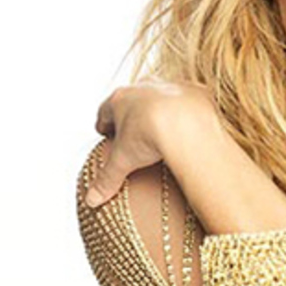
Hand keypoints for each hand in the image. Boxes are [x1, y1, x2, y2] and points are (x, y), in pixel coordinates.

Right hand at [84, 77, 217, 207]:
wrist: (186, 121)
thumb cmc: (150, 136)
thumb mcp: (123, 161)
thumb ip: (107, 179)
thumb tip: (91, 200)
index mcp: (121, 99)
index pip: (106, 111)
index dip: (105, 124)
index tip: (107, 134)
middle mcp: (144, 86)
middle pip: (132, 100)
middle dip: (131, 114)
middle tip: (133, 131)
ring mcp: (169, 84)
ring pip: (160, 96)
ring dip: (160, 108)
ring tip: (164, 128)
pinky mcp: (193, 89)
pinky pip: (188, 98)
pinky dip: (187, 110)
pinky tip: (190, 125)